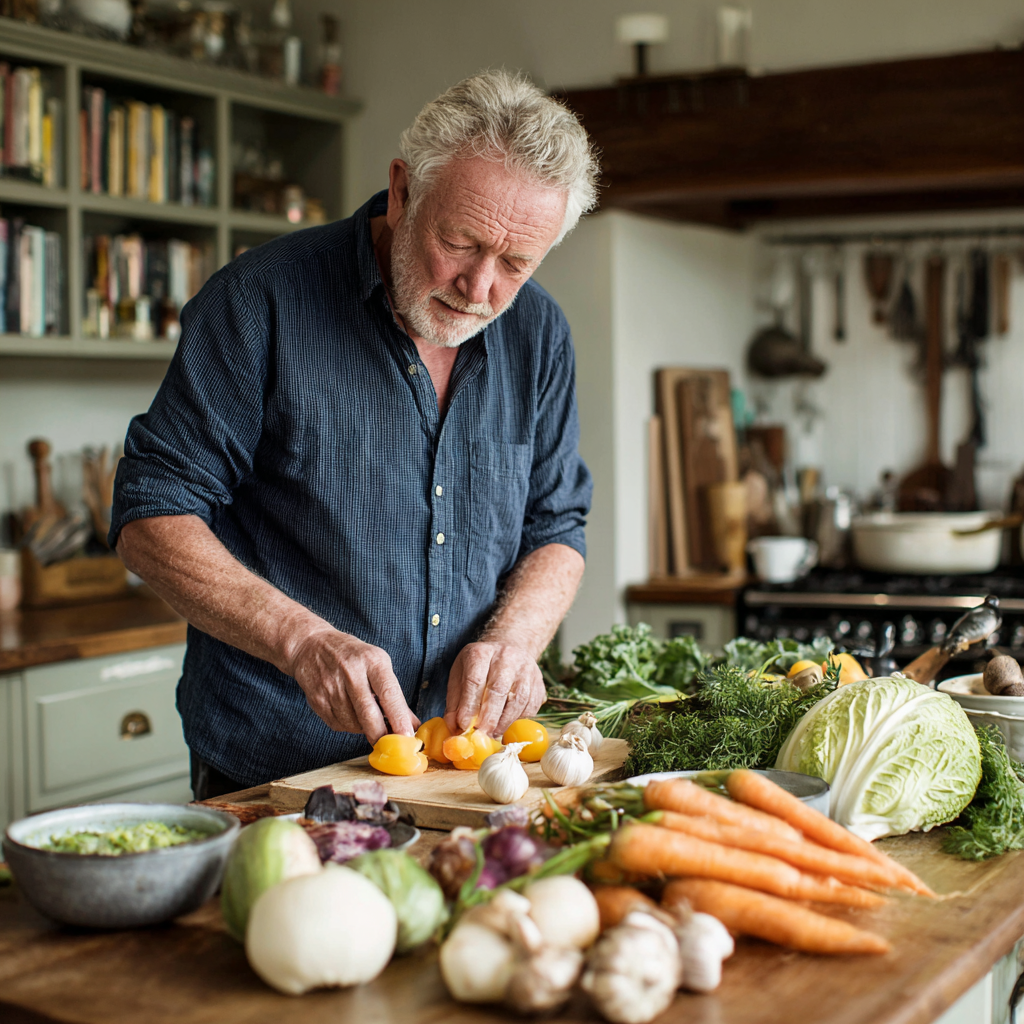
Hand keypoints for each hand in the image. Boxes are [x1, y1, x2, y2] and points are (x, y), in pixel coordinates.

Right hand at [288, 629, 417, 742]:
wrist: (312, 646)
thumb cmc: (352, 656)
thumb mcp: (378, 664)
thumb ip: (394, 695)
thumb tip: (412, 724)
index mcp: (371, 661)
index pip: (388, 693)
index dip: (399, 718)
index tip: (408, 736)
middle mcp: (351, 672)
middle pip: (368, 713)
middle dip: (381, 734)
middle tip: (390, 744)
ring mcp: (331, 686)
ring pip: (353, 723)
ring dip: (364, 729)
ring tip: (367, 718)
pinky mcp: (317, 699)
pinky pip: (338, 724)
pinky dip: (348, 726)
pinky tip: (350, 714)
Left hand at [444, 641, 545, 736]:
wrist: (511, 647)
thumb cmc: (481, 666)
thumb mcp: (461, 674)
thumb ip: (455, 701)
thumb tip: (454, 728)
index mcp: (482, 653)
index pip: (475, 680)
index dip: (469, 705)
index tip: (463, 725)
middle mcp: (506, 657)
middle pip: (498, 689)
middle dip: (488, 717)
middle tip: (480, 734)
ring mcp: (526, 669)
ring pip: (518, 699)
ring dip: (504, 722)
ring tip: (493, 734)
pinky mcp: (538, 682)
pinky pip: (531, 705)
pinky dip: (518, 719)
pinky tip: (507, 724)